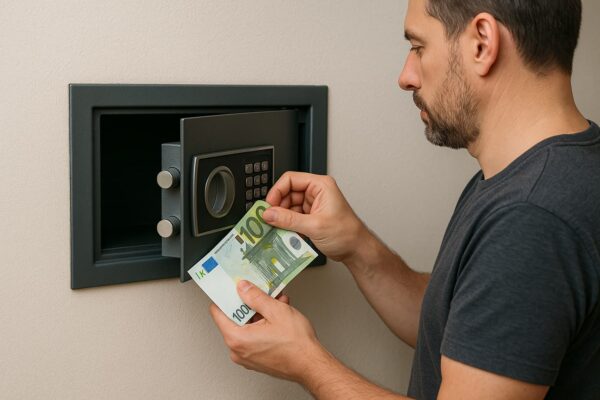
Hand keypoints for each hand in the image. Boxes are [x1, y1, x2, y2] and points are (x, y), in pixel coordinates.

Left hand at [209, 280, 326, 381]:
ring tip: (276, 304)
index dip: (226, 297)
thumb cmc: (296, 345)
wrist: (311, 364)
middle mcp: (238, 351)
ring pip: (247, 327)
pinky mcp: (257, 359)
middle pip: (235, 319)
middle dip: (250, 304)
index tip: (232, 288)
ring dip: (260, 313)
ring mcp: (247, 357)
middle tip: (262, 294)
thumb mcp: (275, 310)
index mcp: (237, 339)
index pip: (218, 313)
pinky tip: (278, 317)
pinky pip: (254, 337)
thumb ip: (255, 296)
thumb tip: (243, 288)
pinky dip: (264, 325)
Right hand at [263, 172, 366, 262]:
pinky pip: (292, 217)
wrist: (356, 250)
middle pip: (287, 193)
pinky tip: (284, 232)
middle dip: (278, 206)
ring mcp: (313, 205)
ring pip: (288, 206)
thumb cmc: (346, 234)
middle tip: (269, 219)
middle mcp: (316, 193)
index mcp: (320, 186)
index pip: (291, 179)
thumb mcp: (314, 226)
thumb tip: (269, 214)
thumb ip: (289, 219)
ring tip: (276, 228)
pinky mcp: (310, 217)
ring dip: (281, 217)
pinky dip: (286, 224)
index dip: (277, 191)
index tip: (268, 205)